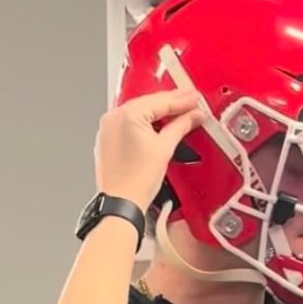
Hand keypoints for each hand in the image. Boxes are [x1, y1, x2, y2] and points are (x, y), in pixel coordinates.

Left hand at [93, 90, 205, 214]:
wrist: (121, 204)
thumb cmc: (136, 182)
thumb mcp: (165, 148)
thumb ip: (181, 126)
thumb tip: (193, 116)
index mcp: (126, 115)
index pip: (160, 101)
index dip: (182, 99)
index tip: (195, 99)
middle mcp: (113, 118)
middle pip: (148, 103)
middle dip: (171, 104)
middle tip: (191, 104)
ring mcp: (108, 129)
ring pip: (139, 113)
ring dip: (159, 113)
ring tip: (179, 115)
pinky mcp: (107, 140)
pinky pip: (129, 124)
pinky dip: (145, 124)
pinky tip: (159, 126)